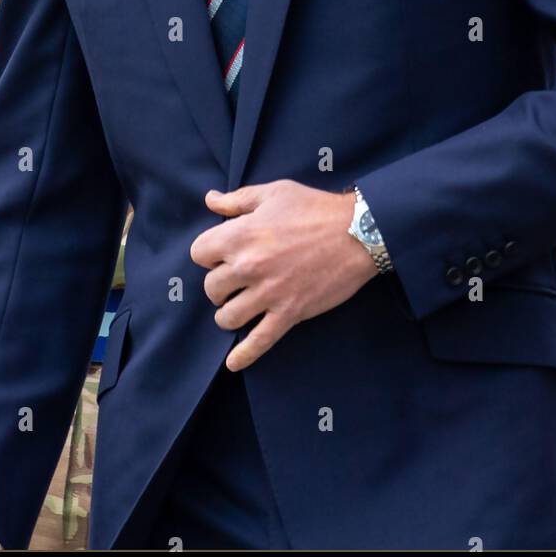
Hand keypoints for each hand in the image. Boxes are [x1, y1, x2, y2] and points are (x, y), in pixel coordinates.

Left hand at [191, 180, 376, 370]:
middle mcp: (249, 267)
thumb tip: (210, 200)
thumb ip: (238, 200)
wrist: (357, 233)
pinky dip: (244, 355)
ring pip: (227, 317)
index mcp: (241, 235)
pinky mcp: (289, 313)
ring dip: (229, 313)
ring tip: (239, 307)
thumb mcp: (274, 193)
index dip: (209, 253)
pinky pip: (259, 341)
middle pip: (211, 288)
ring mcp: (268, 293)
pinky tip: (234, 363)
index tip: (221, 254)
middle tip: (235, 280)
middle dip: (219, 284)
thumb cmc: (315, 208)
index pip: (198, 253)